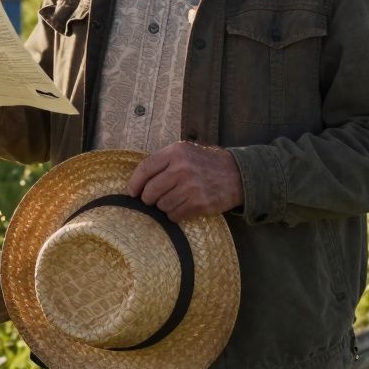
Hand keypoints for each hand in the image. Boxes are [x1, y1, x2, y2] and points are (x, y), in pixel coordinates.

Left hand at [126, 141, 242, 221]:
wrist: (237, 174)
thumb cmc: (205, 163)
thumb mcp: (184, 152)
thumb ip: (163, 161)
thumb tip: (136, 181)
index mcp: (176, 152)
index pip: (145, 169)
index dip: (134, 183)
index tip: (131, 192)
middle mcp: (182, 169)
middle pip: (150, 191)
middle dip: (148, 198)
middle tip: (152, 199)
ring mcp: (191, 188)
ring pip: (161, 205)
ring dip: (163, 206)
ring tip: (174, 199)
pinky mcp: (199, 204)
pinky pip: (174, 215)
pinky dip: (174, 214)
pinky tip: (182, 207)